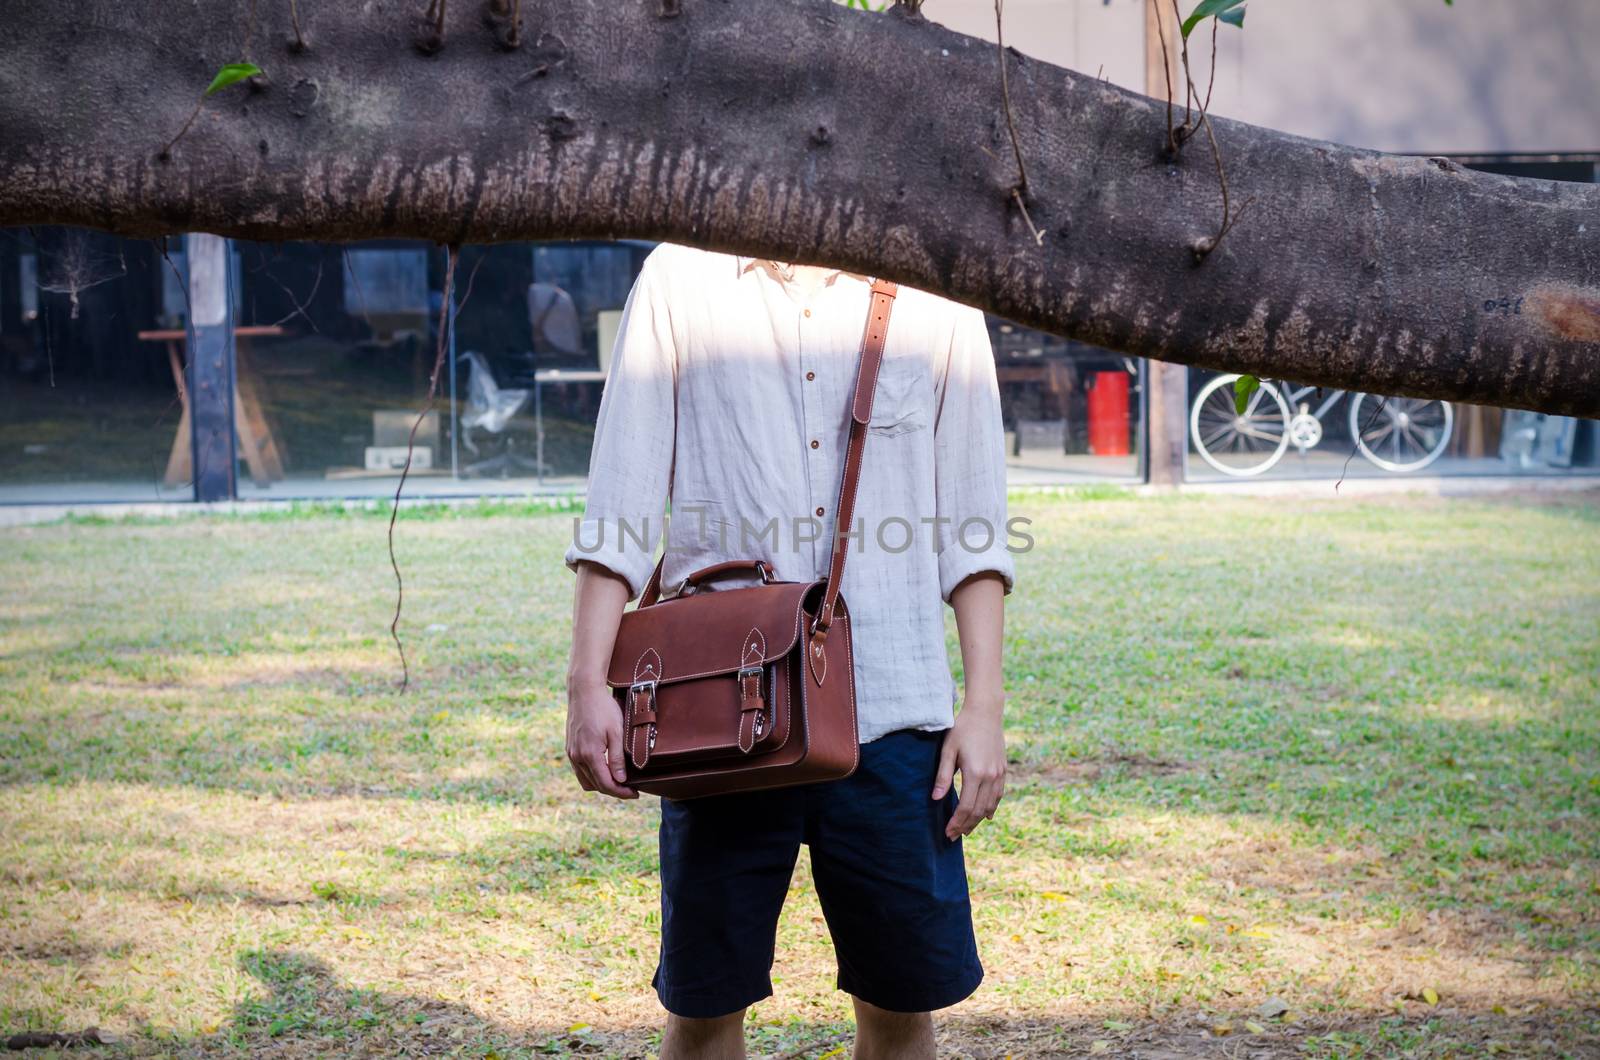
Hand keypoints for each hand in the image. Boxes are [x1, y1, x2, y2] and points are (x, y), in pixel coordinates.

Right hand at [565, 678, 636, 798]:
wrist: (583, 691)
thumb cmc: (603, 708)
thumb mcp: (616, 732)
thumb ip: (617, 758)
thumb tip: (620, 780)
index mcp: (590, 755)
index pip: (606, 784)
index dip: (621, 793)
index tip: (635, 793)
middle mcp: (577, 757)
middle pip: (596, 785)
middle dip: (613, 790)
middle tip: (630, 788)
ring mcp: (571, 753)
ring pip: (586, 781)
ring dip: (601, 784)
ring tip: (618, 780)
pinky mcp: (570, 748)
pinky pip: (579, 771)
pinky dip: (592, 775)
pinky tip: (604, 769)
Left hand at [932, 694, 1005, 839]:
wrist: (985, 712)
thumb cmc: (962, 729)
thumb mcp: (948, 750)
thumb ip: (943, 776)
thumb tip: (936, 799)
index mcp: (975, 773)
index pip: (965, 807)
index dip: (956, 822)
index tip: (947, 832)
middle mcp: (990, 777)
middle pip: (978, 811)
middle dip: (966, 826)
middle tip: (954, 836)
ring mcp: (999, 774)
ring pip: (990, 806)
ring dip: (978, 820)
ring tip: (967, 829)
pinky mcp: (1003, 770)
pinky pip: (998, 795)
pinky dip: (991, 808)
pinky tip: (985, 816)